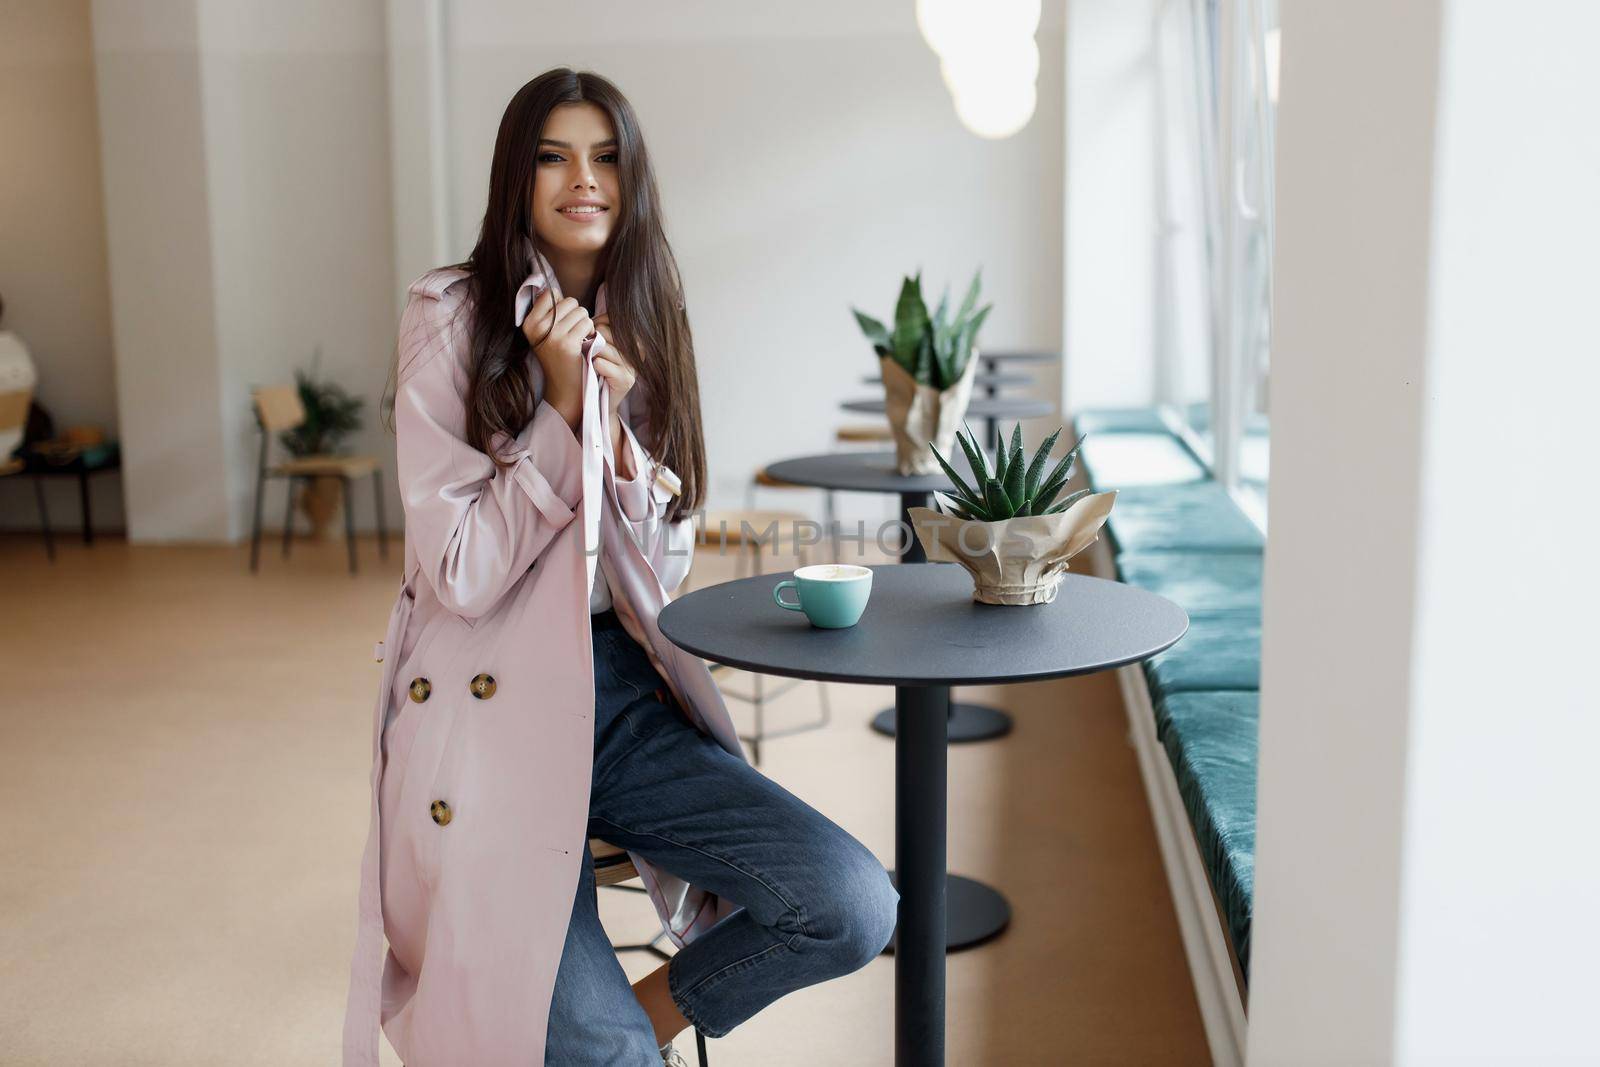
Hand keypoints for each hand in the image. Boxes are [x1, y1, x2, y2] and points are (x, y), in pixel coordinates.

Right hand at [521, 287, 591, 424]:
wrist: (565, 389)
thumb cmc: (558, 358)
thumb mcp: (545, 334)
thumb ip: (547, 311)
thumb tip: (552, 288)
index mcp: (528, 323)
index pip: (551, 294)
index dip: (563, 306)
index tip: (562, 324)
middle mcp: (536, 328)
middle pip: (569, 301)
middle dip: (576, 315)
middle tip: (572, 334)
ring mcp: (551, 336)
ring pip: (580, 310)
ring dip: (585, 323)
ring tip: (578, 339)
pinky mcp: (567, 344)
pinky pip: (587, 322)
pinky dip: (591, 331)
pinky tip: (585, 344)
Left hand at [590, 311, 636, 421]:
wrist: (599, 398)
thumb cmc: (597, 367)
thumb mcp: (600, 343)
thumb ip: (599, 328)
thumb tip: (590, 318)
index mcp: (632, 338)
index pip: (611, 320)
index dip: (596, 324)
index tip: (591, 334)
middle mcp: (637, 350)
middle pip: (606, 333)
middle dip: (593, 340)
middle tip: (589, 350)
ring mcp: (633, 366)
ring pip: (603, 349)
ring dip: (592, 354)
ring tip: (591, 361)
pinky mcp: (626, 380)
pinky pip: (603, 365)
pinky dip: (595, 366)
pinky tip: (595, 370)